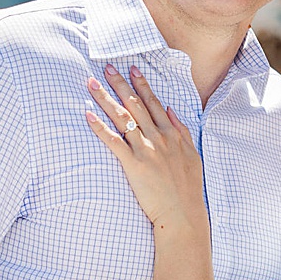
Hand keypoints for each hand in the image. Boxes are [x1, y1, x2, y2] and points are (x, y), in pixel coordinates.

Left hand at [86, 66, 206, 229]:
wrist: (183, 213)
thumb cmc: (187, 188)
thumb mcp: (192, 155)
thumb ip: (182, 131)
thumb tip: (170, 110)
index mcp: (173, 133)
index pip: (153, 102)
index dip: (141, 84)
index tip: (132, 68)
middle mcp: (159, 137)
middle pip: (135, 104)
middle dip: (120, 83)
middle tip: (106, 67)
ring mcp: (146, 149)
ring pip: (122, 117)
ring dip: (105, 98)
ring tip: (91, 83)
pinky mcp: (134, 164)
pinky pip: (113, 141)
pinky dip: (100, 127)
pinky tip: (88, 115)